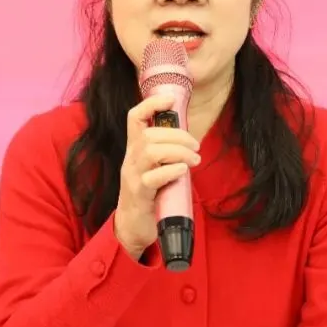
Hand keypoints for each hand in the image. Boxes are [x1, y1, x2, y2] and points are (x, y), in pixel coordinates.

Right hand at [114, 94, 200, 258]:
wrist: (133, 227)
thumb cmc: (149, 195)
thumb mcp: (155, 168)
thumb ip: (167, 153)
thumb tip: (190, 139)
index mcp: (135, 150)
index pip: (135, 118)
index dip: (151, 104)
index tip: (170, 100)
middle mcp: (131, 159)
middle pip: (149, 134)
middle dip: (178, 135)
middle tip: (196, 146)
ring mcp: (132, 176)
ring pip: (151, 151)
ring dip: (178, 151)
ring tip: (194, 159)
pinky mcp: (139, 194)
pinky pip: (152, 177)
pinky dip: (171, 170)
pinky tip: (182, 171)